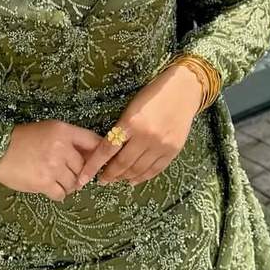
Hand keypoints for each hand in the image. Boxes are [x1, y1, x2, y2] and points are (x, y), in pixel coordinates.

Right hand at [0, 119, 108, 201]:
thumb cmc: (22, 139)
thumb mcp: (48, 130)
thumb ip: (69, 140)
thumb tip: (90, 158)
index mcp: (63, 131)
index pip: (93, 141)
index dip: (99, 154)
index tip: (99, 162)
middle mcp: (61, 148)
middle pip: (84, 166)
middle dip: (78, 172)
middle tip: (67, 173)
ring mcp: (53, 166)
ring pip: (74, 183)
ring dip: (68, 185)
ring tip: (56, 180)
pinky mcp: (43, 183)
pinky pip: (61, 194)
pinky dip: (58, 193)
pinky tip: (50, 187)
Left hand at [74, 64, 203, 188]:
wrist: (184, 89)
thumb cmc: (153, 95)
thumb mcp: (132, 108)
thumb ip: (121, 129)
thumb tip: (108, 152)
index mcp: (130, 122)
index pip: (107, 150)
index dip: (94, 166)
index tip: (84, 177)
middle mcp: (146, 136)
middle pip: (122, 164)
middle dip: (109, 175)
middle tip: (101, 180)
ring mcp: (161, 145)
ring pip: (138, 170)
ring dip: (124, 178)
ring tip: (117, 180)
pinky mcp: (173, 150)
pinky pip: (155, 170)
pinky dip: (142, 177)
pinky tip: (133, 180)